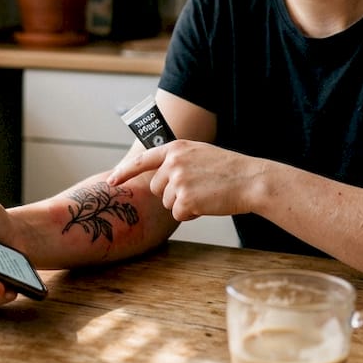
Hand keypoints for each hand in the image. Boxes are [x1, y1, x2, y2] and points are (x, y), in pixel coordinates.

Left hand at [107, 140, 259, 220]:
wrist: (251, 180)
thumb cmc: (229, 170)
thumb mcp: (199, 154)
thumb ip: (177, 161)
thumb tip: (159, 179)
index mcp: (176, 148)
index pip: (142, 160)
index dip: (124, 172)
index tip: (111, 182)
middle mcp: (173, 162)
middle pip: (156, 188)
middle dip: (171, 193)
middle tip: (197, 188)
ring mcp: (178, 181)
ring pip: (166, 203)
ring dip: (183, 204)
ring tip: (205, 194)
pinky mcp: (185, 199)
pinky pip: (178, 214)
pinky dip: (191, 214)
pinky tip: (207, 204)